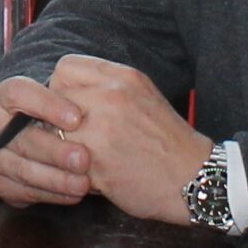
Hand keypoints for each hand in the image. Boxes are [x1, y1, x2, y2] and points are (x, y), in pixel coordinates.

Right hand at [0, 75, 94, 207]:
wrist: (47, 134)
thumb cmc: (63, 109)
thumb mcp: (69, 88)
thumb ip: (77, 81)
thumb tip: (89, 81)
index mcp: (5, 94)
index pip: (18, 93)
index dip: (46, 105)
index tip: (77, 119)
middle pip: (21, 138)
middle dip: (54, 151)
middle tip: (84, 159)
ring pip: (21, 169)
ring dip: (54, 179)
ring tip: (84, 184)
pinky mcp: (0, 182)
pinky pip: (24, 192)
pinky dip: (51, 195)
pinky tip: (74, 194)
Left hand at [45, 55, 210, 225]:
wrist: (195, 178)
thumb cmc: (166, 140)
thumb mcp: (142, 95)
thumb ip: (106, 86)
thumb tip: (63, 88)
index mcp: (122, 77)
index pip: (65, 68)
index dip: (61, 87)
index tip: (71, 106)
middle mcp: (109, 97)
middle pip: (53, 100)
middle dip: (57, 119)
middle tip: (74, 136)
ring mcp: (101, 130)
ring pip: (53, 132)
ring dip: (61, 146)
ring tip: (82, 156)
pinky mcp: (95, 162)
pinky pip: (63, 162)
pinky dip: (71, 170)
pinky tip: (93, 174)